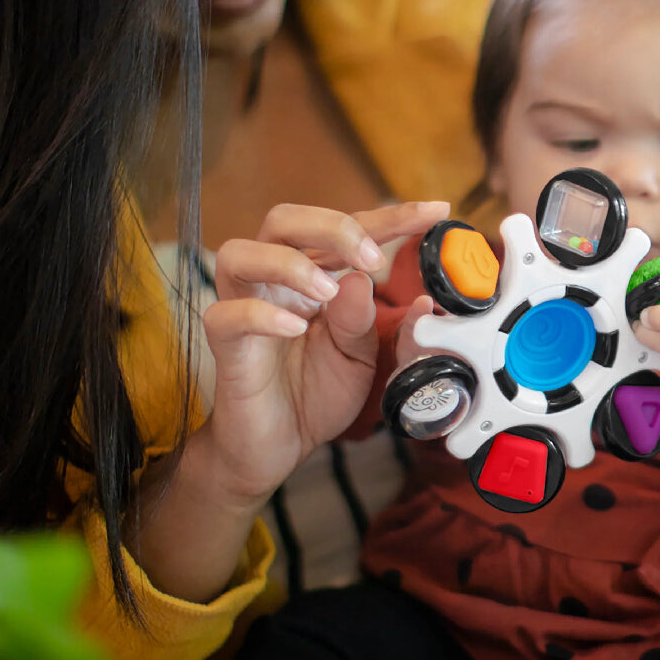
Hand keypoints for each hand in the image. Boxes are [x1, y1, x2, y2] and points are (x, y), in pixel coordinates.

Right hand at [197, 200, 449, 509]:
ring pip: (241, 253)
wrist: (278, 447)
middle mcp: (274, 279)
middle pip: (284, 219)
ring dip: (291, 264)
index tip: (434, 212)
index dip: (390, 217)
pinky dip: (262, 314)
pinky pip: (227, 315)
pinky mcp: (225, 344)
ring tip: (326, 291)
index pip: (346, 229)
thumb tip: (369, 280)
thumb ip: (367, 320)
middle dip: (332, 227)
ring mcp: (244, 306)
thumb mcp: (360, 357)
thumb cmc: (315, 393)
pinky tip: (294, 328)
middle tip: (372, 259)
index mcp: (312, 272)